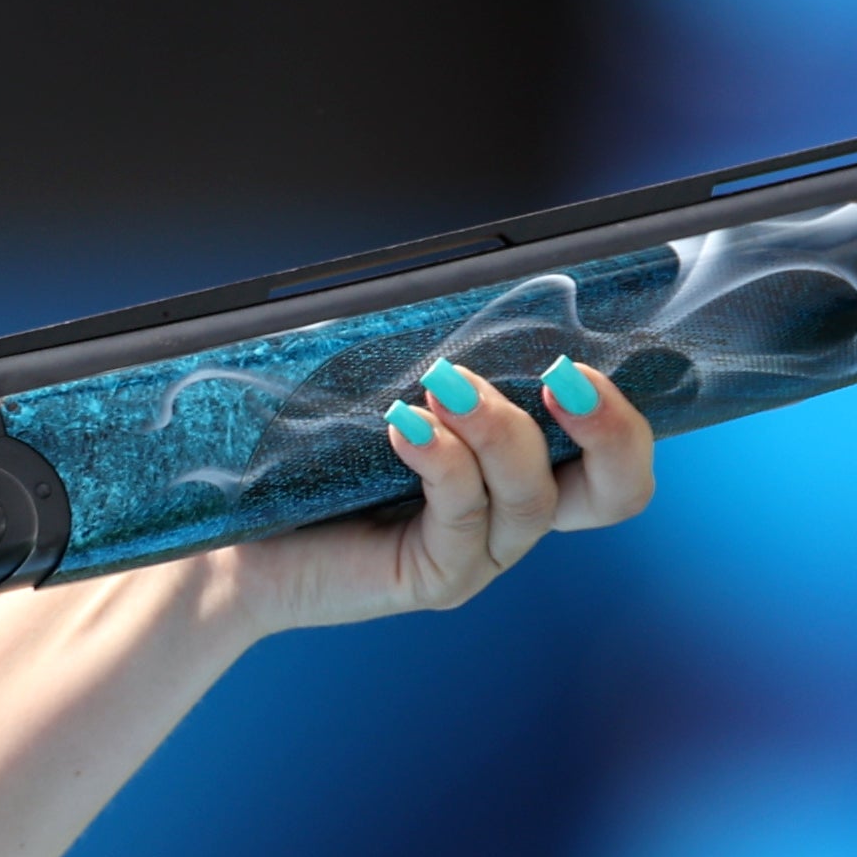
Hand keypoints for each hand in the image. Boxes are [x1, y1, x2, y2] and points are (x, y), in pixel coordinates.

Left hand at [208, 353, 661, 638]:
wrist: (229, 533)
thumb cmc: (304, 446)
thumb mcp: (383, 377)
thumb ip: (437, 347)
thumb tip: (475, 279)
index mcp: (519, 466)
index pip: (614, 453)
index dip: (627, 411)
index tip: (589, 352)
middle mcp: (513, 514)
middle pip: (617, 491)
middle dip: (611, 429)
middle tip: (566, 378)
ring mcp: (477, 553)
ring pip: (533, 499)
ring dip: (498, 429)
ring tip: (443, 384)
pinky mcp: (431, 578)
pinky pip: (461, 519)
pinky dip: (441, 460)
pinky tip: (402, 424)